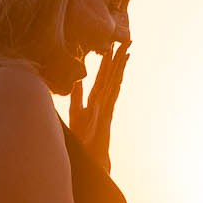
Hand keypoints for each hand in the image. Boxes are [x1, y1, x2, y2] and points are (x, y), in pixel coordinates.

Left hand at [68, 35, 129, 173]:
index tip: (111, 48)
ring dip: (119, 66)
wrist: (90, 161)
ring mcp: (107, 108)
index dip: (106, 63)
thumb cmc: (83, 141)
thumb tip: (76, 80)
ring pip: (113, 82)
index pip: (102, 78)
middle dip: (117, 59)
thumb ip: (77, 96)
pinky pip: (111, 96)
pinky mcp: (106, 116)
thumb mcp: (76, 113)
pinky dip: (116, 83)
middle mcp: (104, 103)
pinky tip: (119, 72)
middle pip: (111, 76)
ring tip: (126, 50)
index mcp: (96, 102)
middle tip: (124, 41)